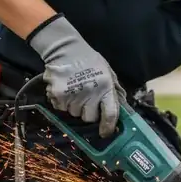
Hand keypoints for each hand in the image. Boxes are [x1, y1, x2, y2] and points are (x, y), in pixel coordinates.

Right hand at [29, 14, 126, 137]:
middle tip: (86, 99)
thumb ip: (115, 91)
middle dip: (88, 111)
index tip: (106, 132)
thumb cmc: (90, 61)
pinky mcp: (58, 94)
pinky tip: (65, 89)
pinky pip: (60, 108)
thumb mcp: (108, 73)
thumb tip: (122, 109)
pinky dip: (62, 102)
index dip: (109, 126)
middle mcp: (90, 93)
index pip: (111, 113)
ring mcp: (73, 95)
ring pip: (74, 113)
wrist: (65, 49)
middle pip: (89, 118)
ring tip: (75, 90)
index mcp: (106, 87)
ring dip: (74, 106)